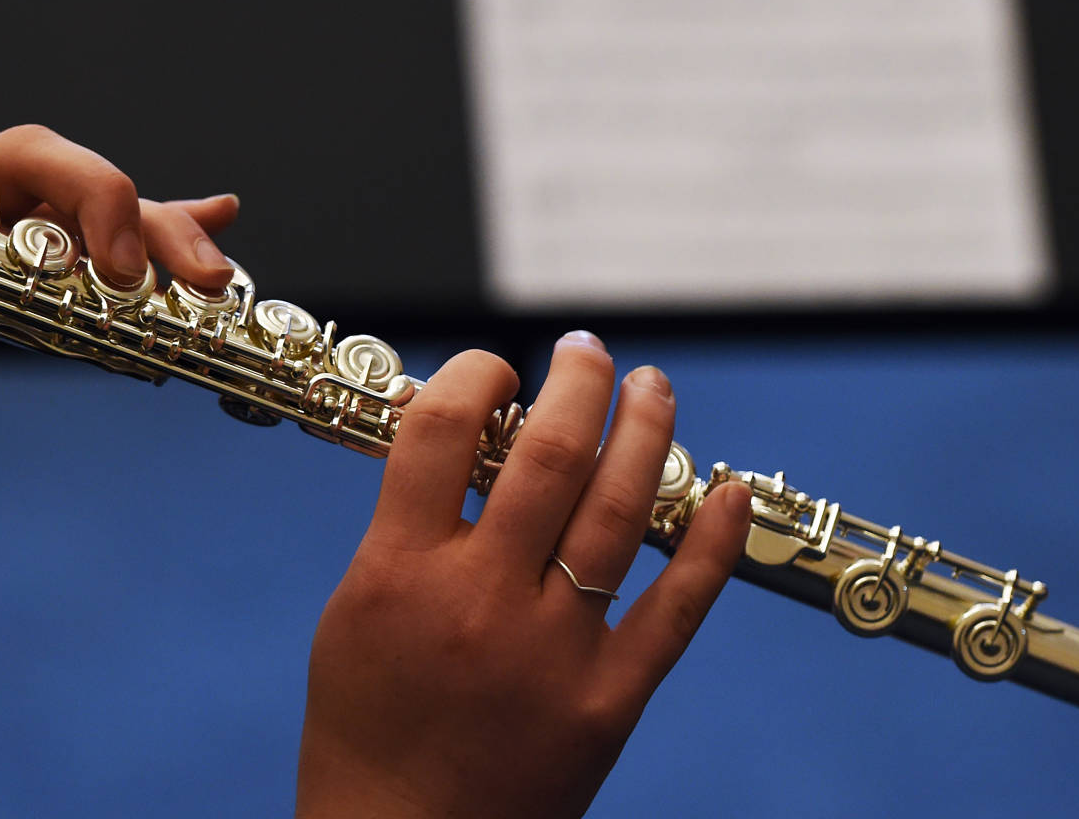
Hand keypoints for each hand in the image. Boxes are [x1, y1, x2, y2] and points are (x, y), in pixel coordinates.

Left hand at [0, 88, 238, 482]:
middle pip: (33, 156)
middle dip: (91, 197)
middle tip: (120, 268)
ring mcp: (8, 233)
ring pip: (90, 202)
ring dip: (152, 233)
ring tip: (201, 280)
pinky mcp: (47, 275)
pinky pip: (114, 247)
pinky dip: (167, 237)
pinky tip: (220, 235)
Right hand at [296, 333, 751, 818]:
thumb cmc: (365, 727)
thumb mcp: (353, 612)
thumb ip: (402, 527)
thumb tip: (463, 437)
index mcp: (399, 573)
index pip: (440, 431)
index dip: (476, 375)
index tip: (497, 369)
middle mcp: (481, 602)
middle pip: (549, 454)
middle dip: (578, 382)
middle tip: (588, 351)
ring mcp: (553, 652)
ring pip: (619, 511)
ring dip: (647, 433)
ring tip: (654, 386)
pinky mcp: (609, 701)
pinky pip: (676, 608)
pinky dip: (710, 542)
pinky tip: (725, 489)